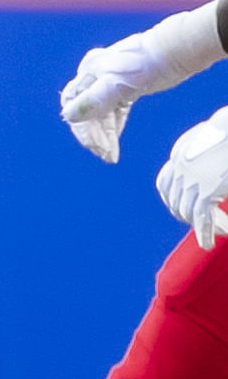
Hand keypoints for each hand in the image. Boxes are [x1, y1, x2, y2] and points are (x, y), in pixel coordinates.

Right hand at [63, 6, 226, 161]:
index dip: (82, 128)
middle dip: (95, 134)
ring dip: (105, 133)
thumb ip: (93, 100)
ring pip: (101, 112)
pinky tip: (115, 139)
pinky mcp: (125, 86)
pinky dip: (114, 125)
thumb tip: (69, 115)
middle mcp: (94, 76)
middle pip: (87, 111)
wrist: (178, 50)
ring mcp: (110, 80)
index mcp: (88, 71)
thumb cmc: (149, 63)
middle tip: (106, 154)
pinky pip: (113, 110)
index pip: (74, 105)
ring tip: (111, 154)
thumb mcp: (117, 85)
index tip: (94, 147)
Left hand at [159, 105, 227, 246]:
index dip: (171, 199)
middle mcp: (179, 168)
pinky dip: (204, 233)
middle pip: (174, 200)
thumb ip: (204, 148)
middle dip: (184, 215)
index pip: (165, 183)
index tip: (180, 208)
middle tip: (200, 225)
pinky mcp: (207, 191)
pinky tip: (207, 243)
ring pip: (187, 212)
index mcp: (180, 154)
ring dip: (199, 226)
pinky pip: (201, 218)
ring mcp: (191, 180)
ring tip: (212, 234)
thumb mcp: (213, 134)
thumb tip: (211, 150)